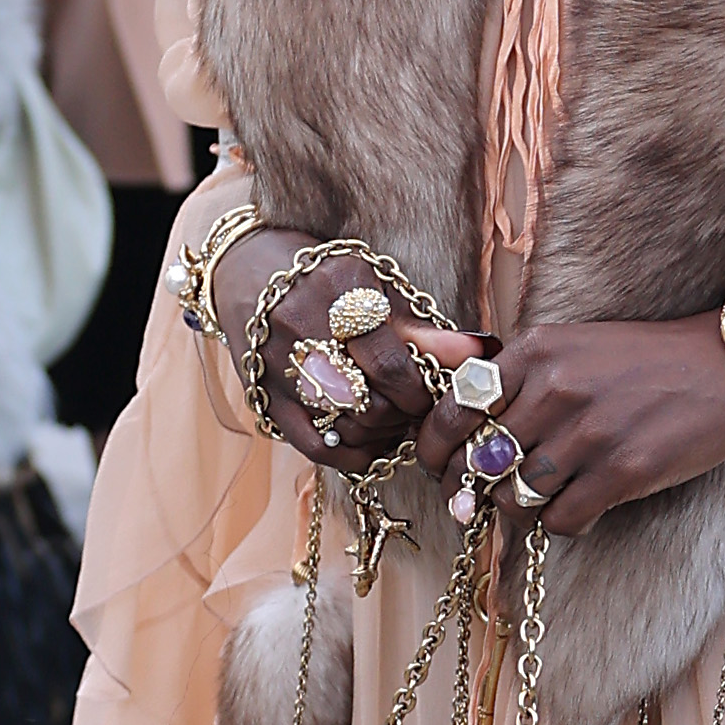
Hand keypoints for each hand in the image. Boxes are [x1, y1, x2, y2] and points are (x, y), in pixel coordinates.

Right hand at [211, 227, 458, 463]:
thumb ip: (423, 328)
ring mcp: (278, 369)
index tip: (434, 393)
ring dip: (384, 434)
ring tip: (397, 419)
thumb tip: (478, 354)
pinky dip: (354, 454)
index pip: (392, 368)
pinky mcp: (266, 398)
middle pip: (371, 404)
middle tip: (418, 407)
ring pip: (347, 429)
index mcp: (336, 291)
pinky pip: (317, 447)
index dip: (423, 393)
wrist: (247, 271)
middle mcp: (300, 330)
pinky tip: (372, 441)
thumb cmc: (322, 275)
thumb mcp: (373, 286)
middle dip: (406, 414)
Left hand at [417, 314, 724, 531]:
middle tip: (471, 500)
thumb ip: (511, 368)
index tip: (438, 464)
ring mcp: (589, 433)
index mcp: (536, 351)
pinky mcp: (623, 472)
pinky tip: (580, 505)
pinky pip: (560, 520)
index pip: (455, 409)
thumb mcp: (572, 344)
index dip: (434, 446)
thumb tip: (439, 387)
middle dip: (466, 489)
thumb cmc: (643, 360)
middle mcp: (556, 389)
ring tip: (534, 500)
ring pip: (515, 497)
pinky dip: (561, 522)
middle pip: (477, 461)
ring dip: (517, 508)